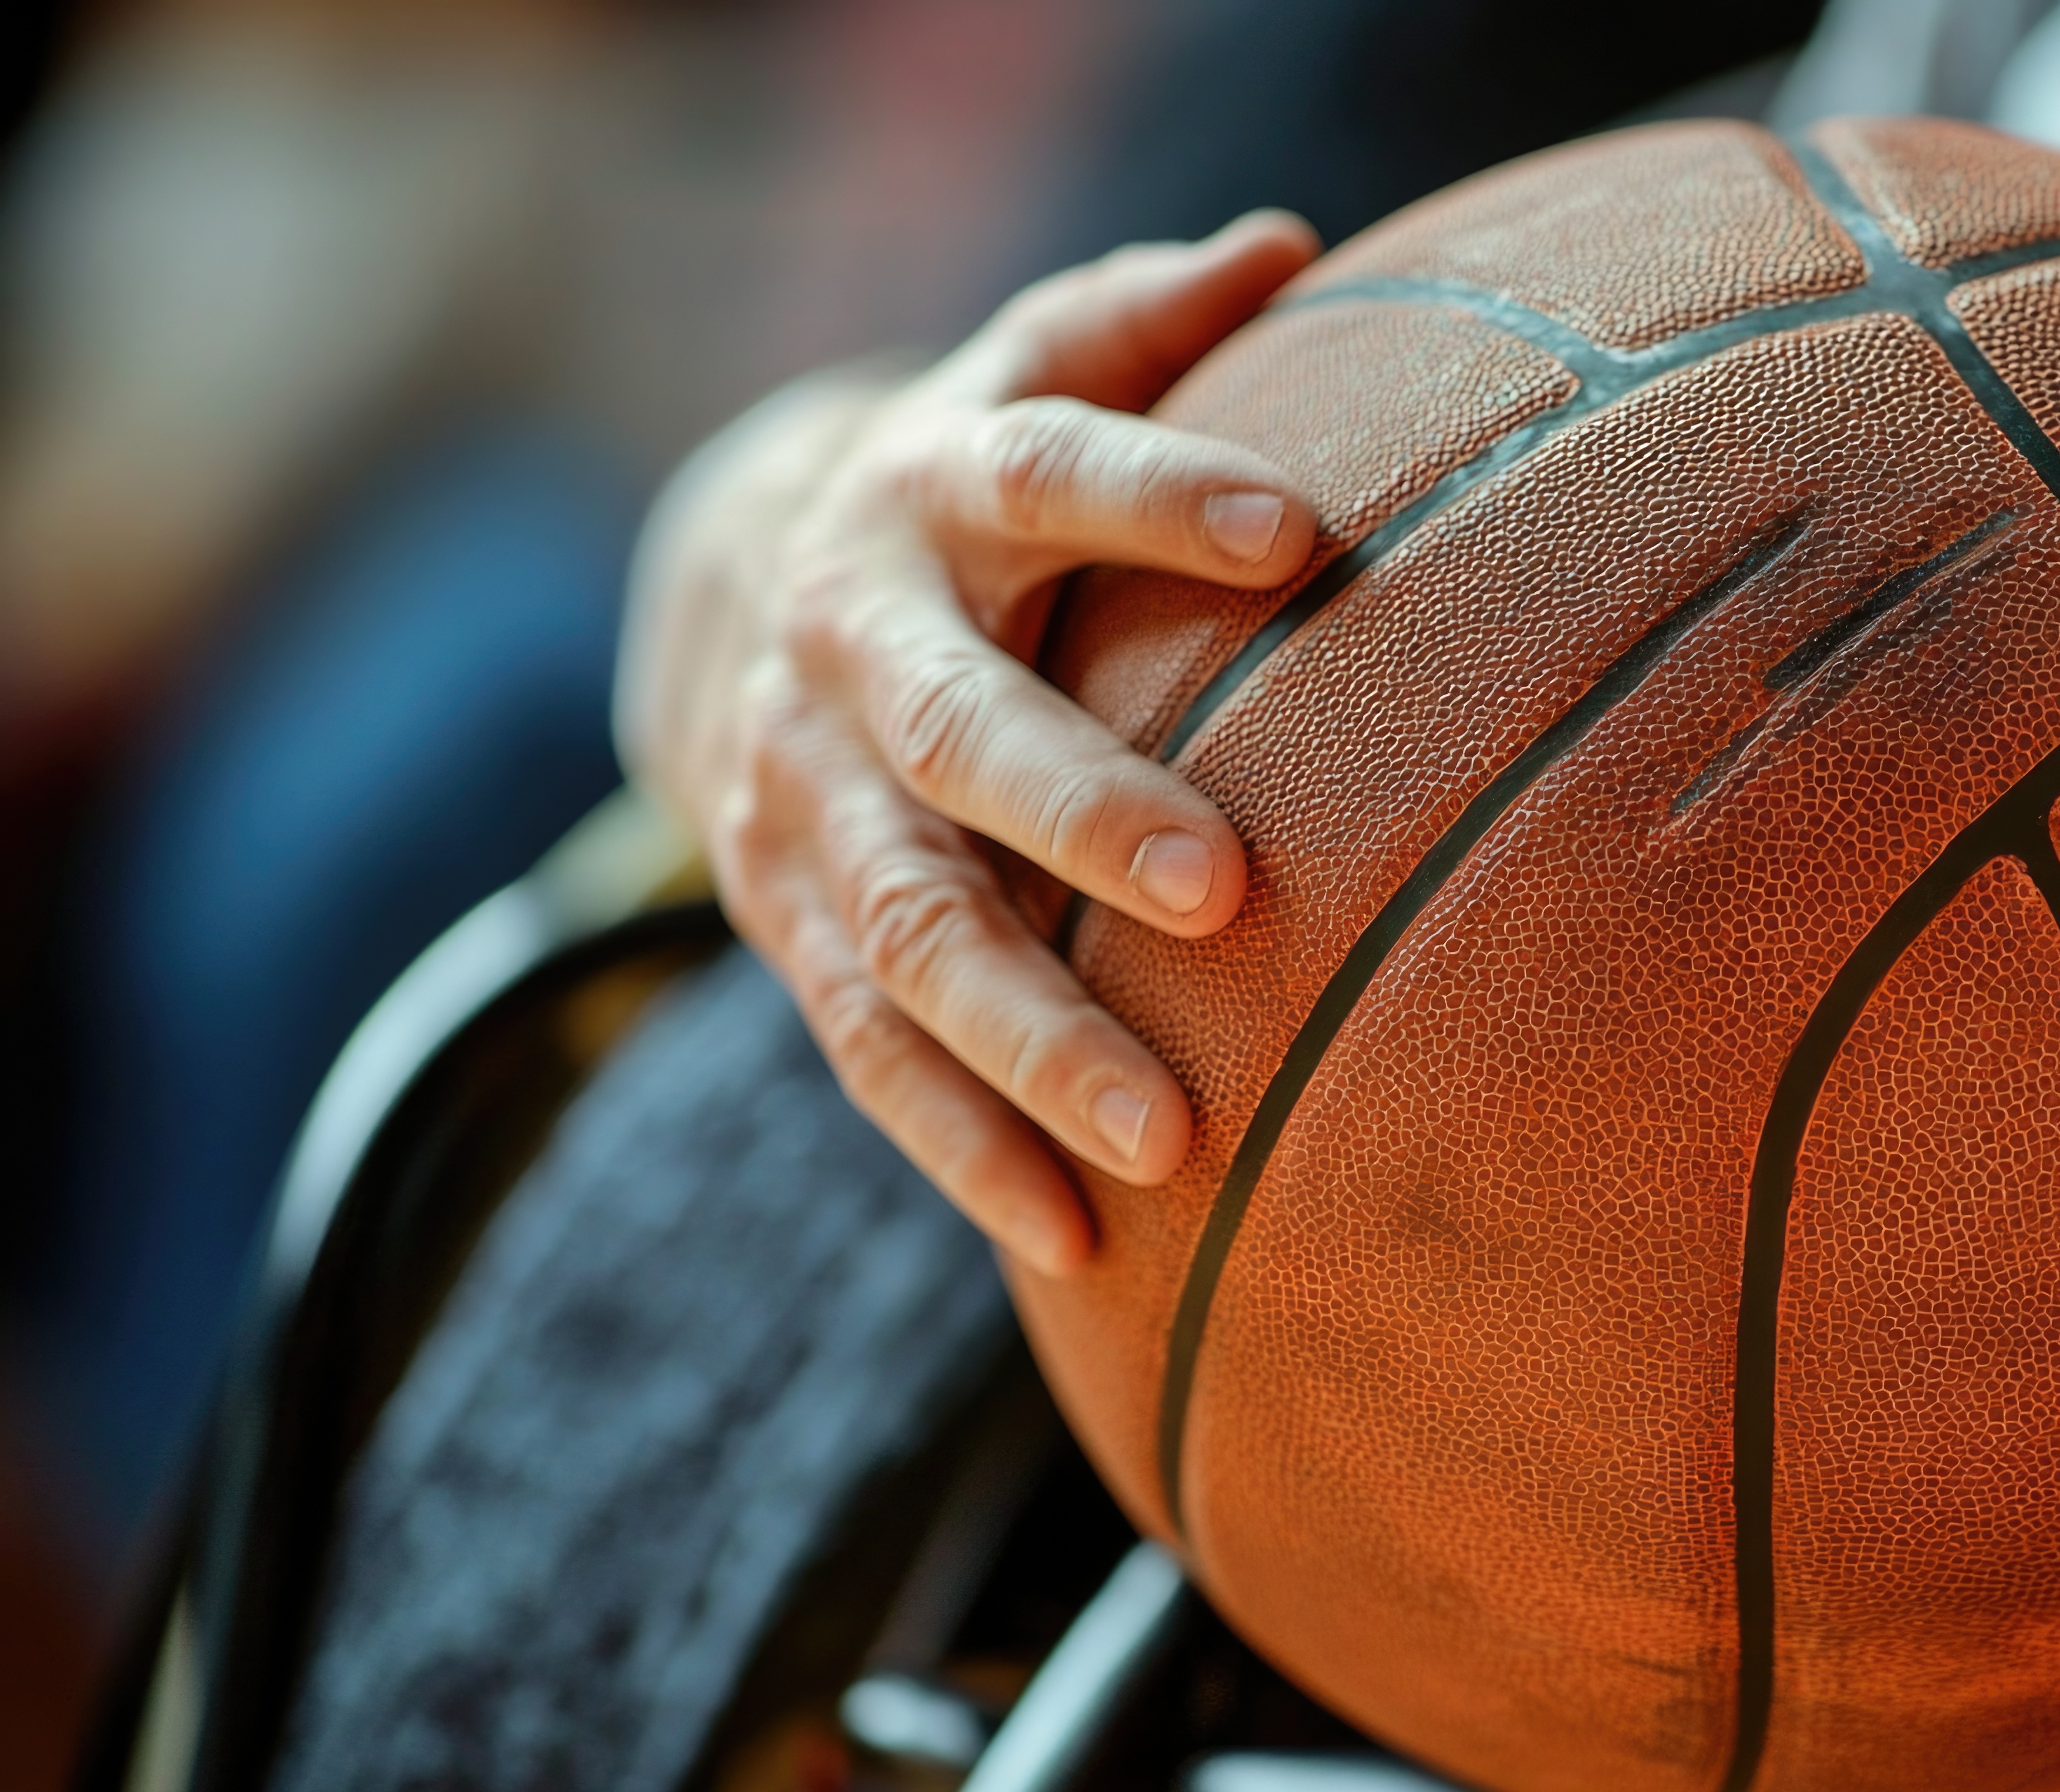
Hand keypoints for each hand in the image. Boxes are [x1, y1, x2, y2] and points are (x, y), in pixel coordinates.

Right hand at [617, 214, 1321, 1275]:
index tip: (1303, 532)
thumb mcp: (1023, 373)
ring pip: (911, 934)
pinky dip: (967, 1155)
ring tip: (1169, 1137)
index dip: (1161, 493)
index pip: (1047, 470)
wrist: (724, 586)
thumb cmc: (961, 489)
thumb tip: (1291, 246)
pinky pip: (870, 1059)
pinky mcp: (790, 927)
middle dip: (1082, 811)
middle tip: (1224, 883)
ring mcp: (804, 806)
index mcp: (929, 495)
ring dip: (1030, 1041)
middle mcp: (851, 651)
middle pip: (962, 736)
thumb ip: (1145, 320)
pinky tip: (1081, 1245)